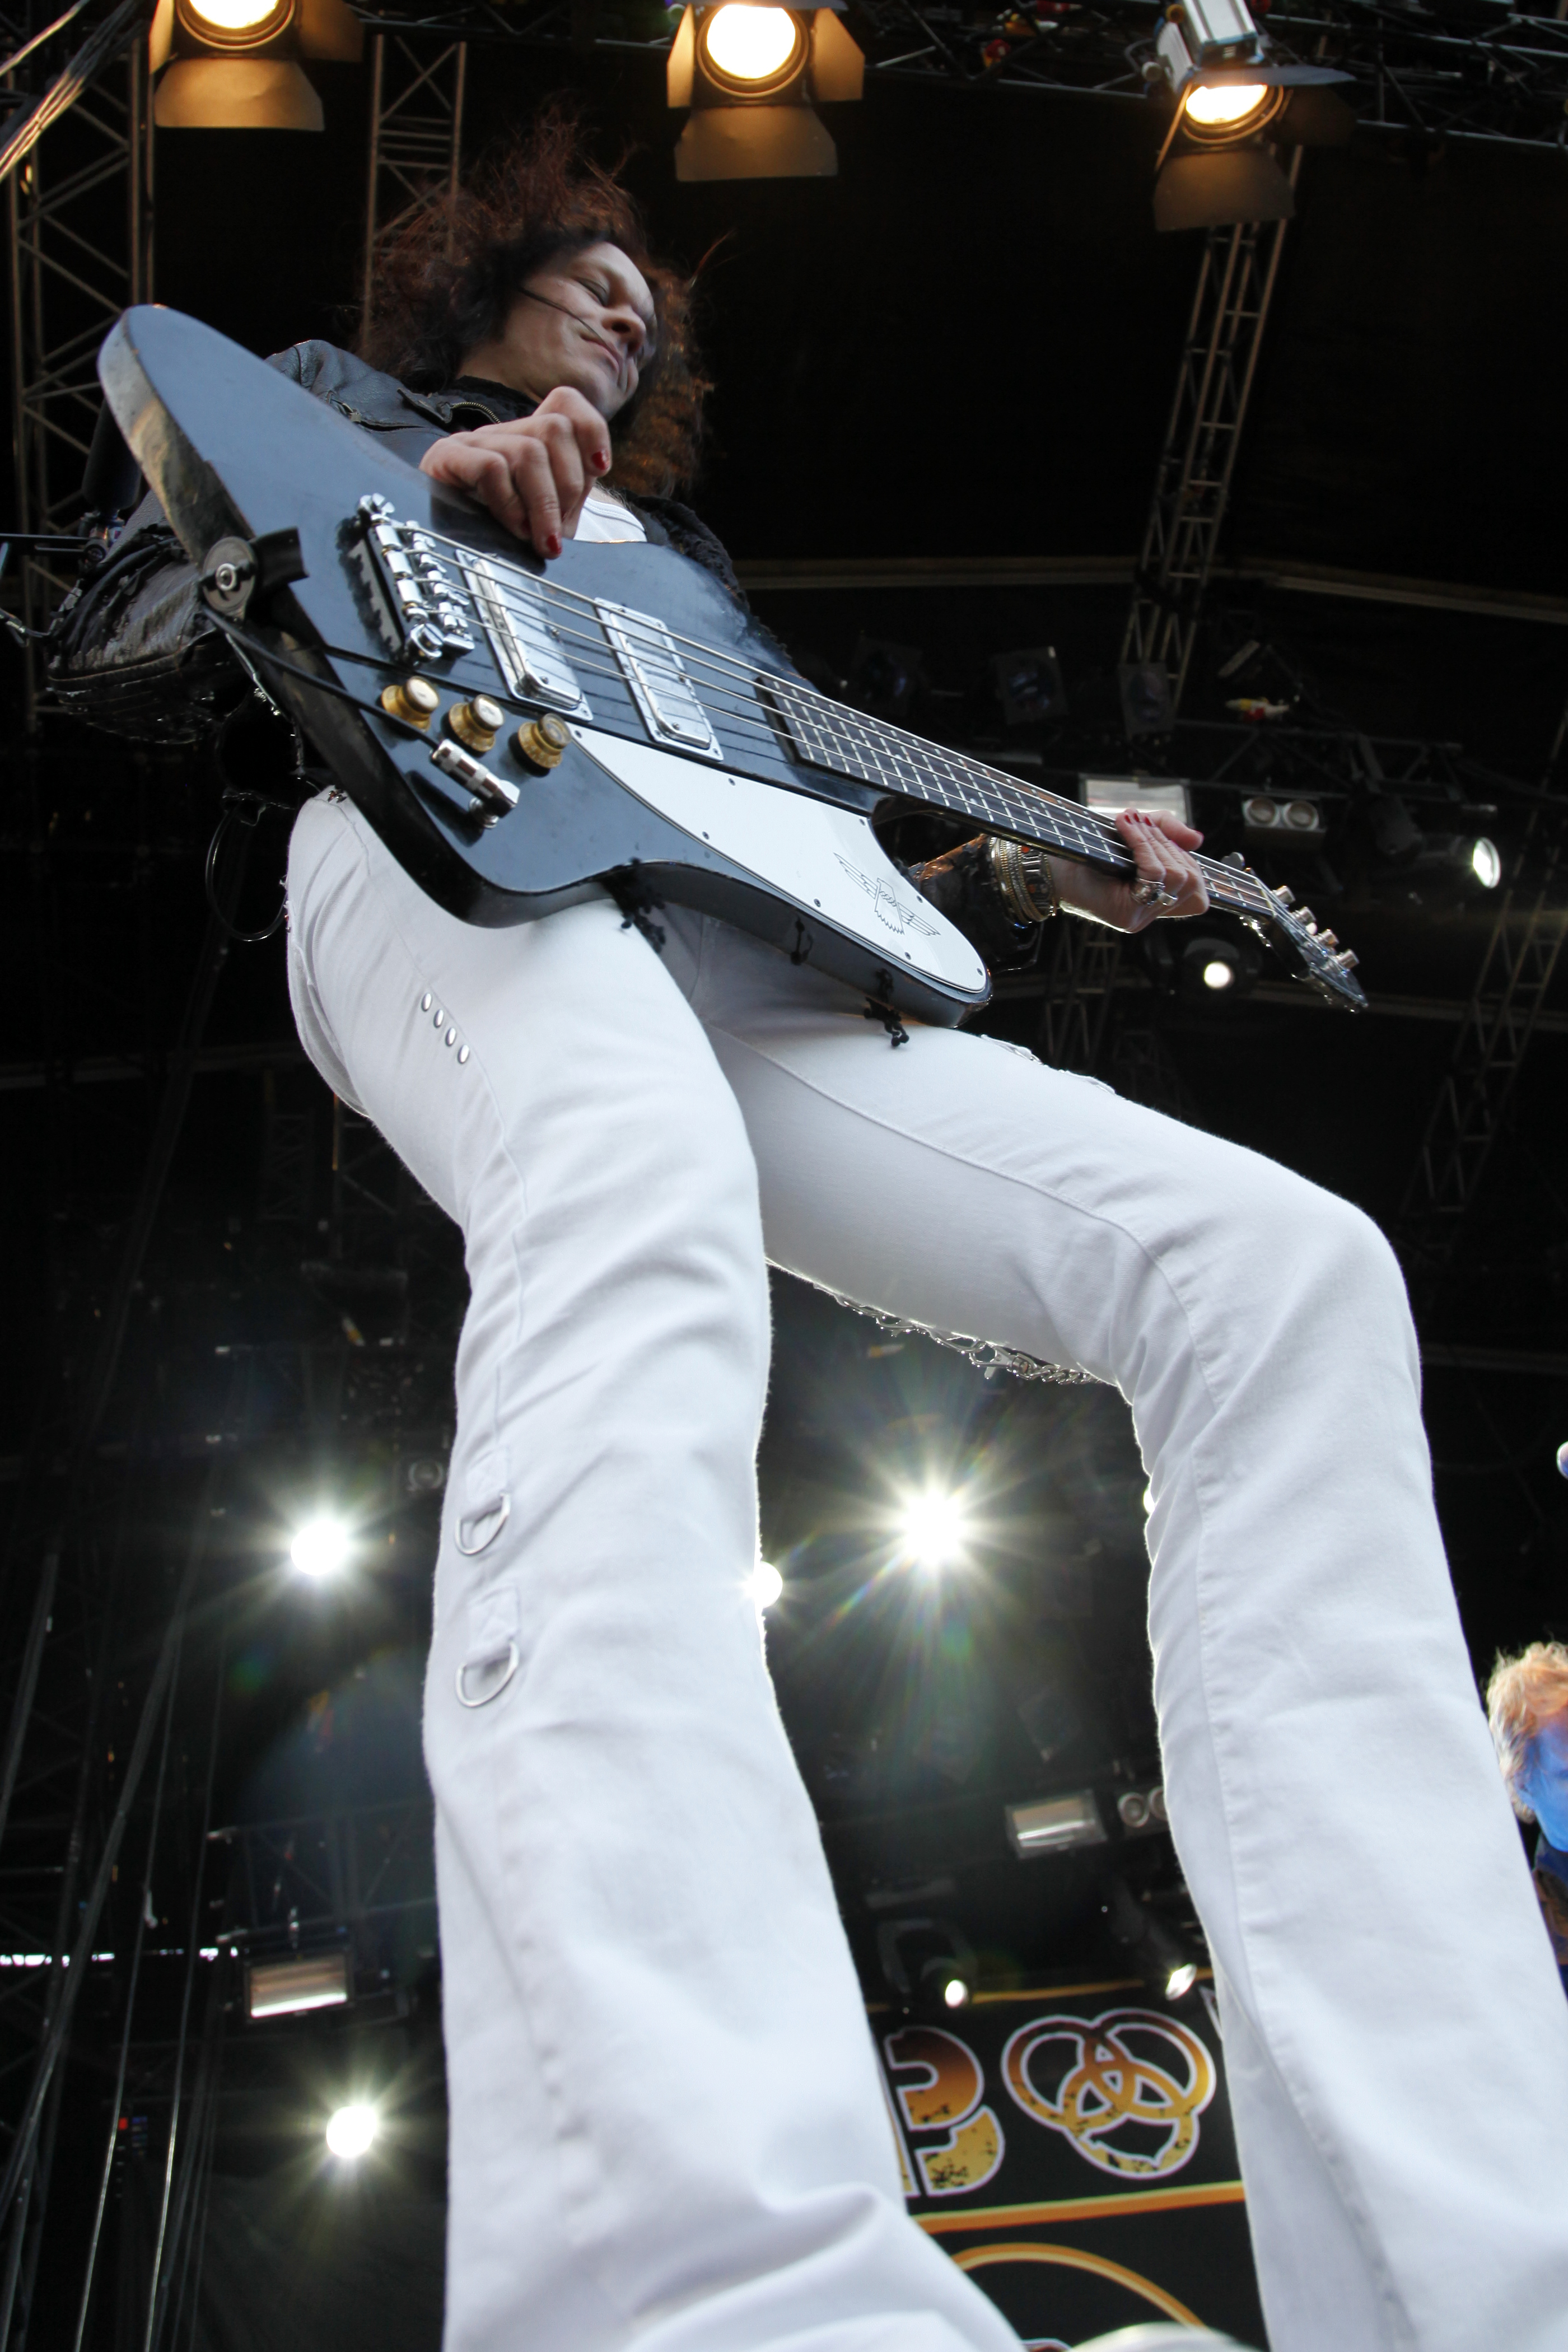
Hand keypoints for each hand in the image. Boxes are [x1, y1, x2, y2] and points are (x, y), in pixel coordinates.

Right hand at [419, 388, 610, 558]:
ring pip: (529, 451)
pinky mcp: (446, 458)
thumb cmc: (503, 534)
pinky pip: (491, 468)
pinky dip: (510, 504)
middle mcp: (504, 432)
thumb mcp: (549, 514)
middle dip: (568, 485)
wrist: (448, 549)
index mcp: (530, 438)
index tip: (600, 468)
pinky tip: (513, 528)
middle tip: (558, 529)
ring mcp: (474, 441)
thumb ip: (571, 492)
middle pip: (555, 427)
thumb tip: (595, 476)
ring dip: (544, 504)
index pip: (566, 402)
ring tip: (540, 540)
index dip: (591, 429)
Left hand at [1050, 808, 1208, 933]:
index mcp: (1156, 901)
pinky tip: (1125, 827)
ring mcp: (1139, 918)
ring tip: (1130, 823)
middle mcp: (1150, 914)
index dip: (1193, 867)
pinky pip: (1153, 876)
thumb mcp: (1136, 834)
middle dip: (1169, 845)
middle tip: (1141, 824)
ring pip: (1176, 878)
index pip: (1198, 897)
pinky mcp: (1124, 915)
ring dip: (1156, 842)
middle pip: (1190, 881)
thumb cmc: (1089, 849)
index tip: (1174, 843)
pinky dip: (1143, 845)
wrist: (1049, 863)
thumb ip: (1168, 833)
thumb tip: (1197, 841)